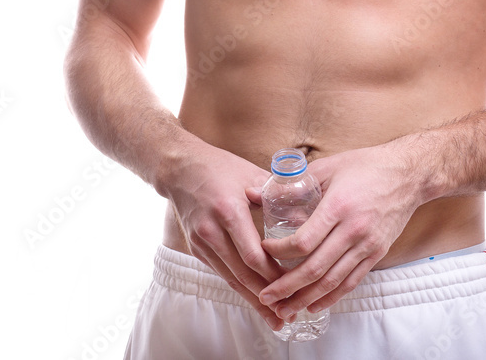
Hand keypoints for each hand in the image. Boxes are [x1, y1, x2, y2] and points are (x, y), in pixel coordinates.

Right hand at [160, 138, 284, 329]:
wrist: (180, 168)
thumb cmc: (220, 168)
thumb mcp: (250, 175)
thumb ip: (276, 196)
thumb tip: (305, 215)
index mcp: (229, 211)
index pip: (252, 254)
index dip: (273, 274)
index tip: (294, 285)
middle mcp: (212, 230)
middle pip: (241, 274)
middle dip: (266, 296)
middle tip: (288, 314)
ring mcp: (202, 242)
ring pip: (230, 279)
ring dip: (253, 300)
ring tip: (275, 317)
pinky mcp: (197, 248)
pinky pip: (222, 273)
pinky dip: (240, 288)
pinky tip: (255, 299)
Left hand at [251, 143, 424, 320]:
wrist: (409, 174)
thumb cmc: (365, 166)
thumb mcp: (326, 167)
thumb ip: (289, 183)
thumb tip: (250, 191)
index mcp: (338, 207)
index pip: (303, 241)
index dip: (279, 252)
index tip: (264, 250)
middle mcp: (353, 231)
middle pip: (314, 269)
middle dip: (286, 287)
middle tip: (265, 296)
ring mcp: (367, 246)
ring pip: (332, 282)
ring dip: (305, 299)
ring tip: (284, 309)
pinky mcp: (376, 254)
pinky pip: (351, 282)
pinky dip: (331, 297)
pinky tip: (314, 305)